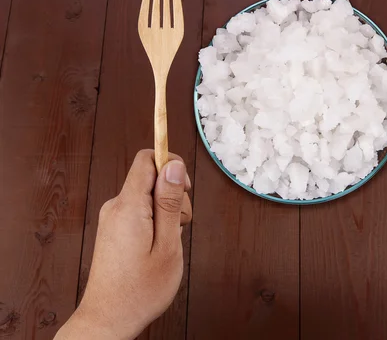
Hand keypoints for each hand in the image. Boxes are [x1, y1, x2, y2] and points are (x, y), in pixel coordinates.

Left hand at [55, 150, 192, 339]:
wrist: (108, 319)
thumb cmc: (140, 290)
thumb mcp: (167, 245)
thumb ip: (170, 203)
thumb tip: (173, 165)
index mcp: (128, 207)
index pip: (147, 159)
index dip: (171, 165)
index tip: (184, 189)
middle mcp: (116, 206)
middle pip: (152, 178)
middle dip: (174, 196)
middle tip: (178, 229)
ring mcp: (113, 217)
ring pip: (149, 196)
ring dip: (167, 213)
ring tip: (166, 244)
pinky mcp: (114, 228)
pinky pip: (141, 210)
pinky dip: (156, 222)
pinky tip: (157, 247)